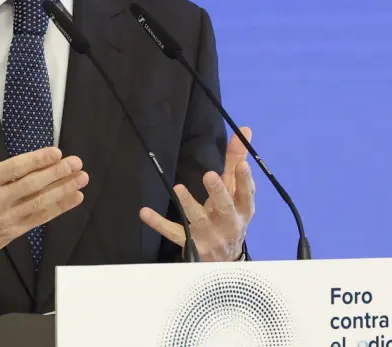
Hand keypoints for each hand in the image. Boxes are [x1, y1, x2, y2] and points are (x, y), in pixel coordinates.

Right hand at [0, 101, 87, 279]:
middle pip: (32, 185)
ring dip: (63, 191)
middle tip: (77, 163)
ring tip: (81, 180)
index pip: (15, 169)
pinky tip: (73, 199)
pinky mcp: (12, 232)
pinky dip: (57, 209)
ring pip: (39, 203)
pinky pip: (38, 219)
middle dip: (57, 174)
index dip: (36, 161)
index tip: (56, 153)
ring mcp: (6, 217)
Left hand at [139, 127, 255, 261]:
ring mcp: (208, 235)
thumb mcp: (236, 194)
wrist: (224, 261)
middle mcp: (228, 223)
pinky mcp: (190, 244)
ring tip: (178, 188)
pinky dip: (159, 223)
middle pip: (224, 207)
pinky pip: (173, 232)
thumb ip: (236, 162)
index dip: (245, 180)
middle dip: (218, 192)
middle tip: (210, 175)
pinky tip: (145, 212)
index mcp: (242, 210)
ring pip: (198, 220)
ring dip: (189, 204)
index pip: (246, 194)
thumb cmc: (230, 217)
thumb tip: (244, 130)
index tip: (242, 164)